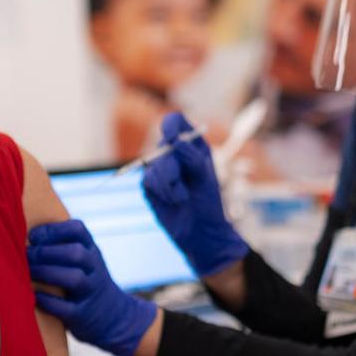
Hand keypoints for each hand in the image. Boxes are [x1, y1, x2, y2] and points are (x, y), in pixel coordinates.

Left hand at [27, 220, 157, 355]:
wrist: (113, 315)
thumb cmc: (84, 279)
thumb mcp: (83, 258)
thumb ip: (62, 245)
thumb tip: (20, 233)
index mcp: (91, 249)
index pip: (77, 229)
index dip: (53, 230)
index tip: (32, 236)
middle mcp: (95, 268)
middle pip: (76, 253)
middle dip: (46, 252)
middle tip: (26, 255)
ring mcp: (91, 292)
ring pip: (75, 278)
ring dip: (47, 273)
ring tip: (28, 273)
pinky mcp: (84, 315)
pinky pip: (67, 308)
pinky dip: (49, 301)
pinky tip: (34, 296)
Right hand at [142, 112, 248, 276]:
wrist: (199, 232)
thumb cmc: (208, 203)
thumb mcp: (205, 178)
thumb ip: (192, 158)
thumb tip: (176, 141)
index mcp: (191, 145)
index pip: (175, 123)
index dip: (171, 126)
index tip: (172, 139)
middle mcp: (174, 154)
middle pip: (162, 145)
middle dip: (171, 166)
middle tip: (181, 184)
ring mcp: (160, 168)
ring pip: (153, 165)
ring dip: (168, 184)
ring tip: (181, 197)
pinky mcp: (150, 184)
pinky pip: (147, 180)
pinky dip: (162, 192)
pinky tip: (173, 201)